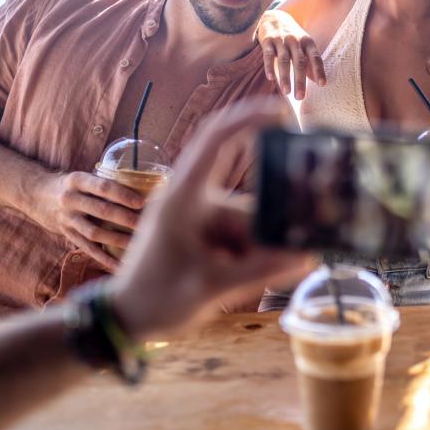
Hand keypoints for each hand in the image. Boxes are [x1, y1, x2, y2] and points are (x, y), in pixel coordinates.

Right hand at [28, 171, 145, 272]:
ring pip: (94, 233)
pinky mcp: (67, 235)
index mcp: (77, 180)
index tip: (141, 202)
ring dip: (117, 240)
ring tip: (137, 244)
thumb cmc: (74, 186)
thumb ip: (105, 184)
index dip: (122, 195)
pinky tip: (120, 265)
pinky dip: (104, 258)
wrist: (38, 196)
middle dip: (125, 219)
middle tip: (146, 224)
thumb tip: (144, 189)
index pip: (102, 187)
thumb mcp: (84, 178)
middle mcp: (70, 200)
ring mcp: (67, 219)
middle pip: (101, 211)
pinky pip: (88, 249)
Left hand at [109, 100, 314, 339]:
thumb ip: (260, 271)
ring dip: (258, 251)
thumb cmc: (154, 298)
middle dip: (269, 229)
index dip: (248, 117)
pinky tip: (243, 279)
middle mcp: (194, 200)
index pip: (216, 139)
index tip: (283, 109)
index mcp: (184, 196)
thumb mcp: (209, 286)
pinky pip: (240, 237)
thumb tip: (306, 256)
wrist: (124, 320)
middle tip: (293, 254)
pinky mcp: (204, 234)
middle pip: (248, 201)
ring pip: (248, 224)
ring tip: (247, 282)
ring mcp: (200, 217)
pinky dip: (249, 256)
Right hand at [257, 10, 325, 98]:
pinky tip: (271, 78)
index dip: (319, 70)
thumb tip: (319, 82)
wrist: (274, 17)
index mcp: (308, 42)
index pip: (315, 58)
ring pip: (284, 60)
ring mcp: (281, 40)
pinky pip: (268, 55)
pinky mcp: (267, 40)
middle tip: (300, 97)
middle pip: (300, 62)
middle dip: (300, 80)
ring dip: (285, 77)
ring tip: (286, 92)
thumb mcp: (304, 46)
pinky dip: (269, 66)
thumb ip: (311, 63)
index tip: (322, 84)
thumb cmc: (292, 37)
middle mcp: (296, 41)